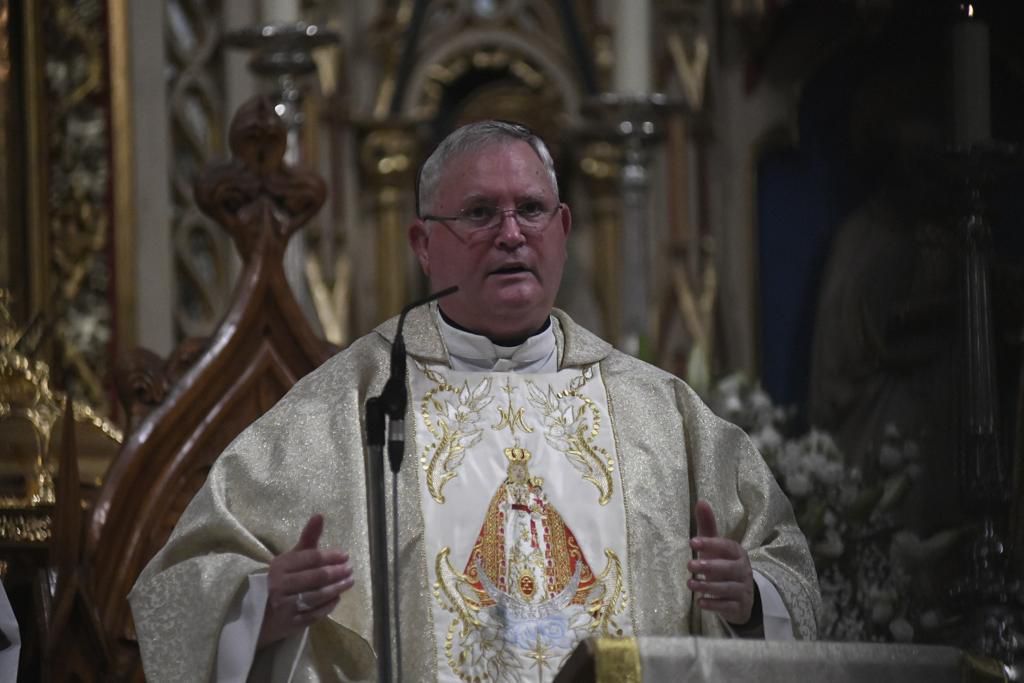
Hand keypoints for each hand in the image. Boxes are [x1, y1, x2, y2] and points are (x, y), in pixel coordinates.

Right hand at [257, 514, 353, 647]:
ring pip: (317, 596)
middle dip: (337, 573)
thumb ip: (308, 538)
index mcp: (280, 566)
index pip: (311, 558)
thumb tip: (320, 515)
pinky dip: (329, 605)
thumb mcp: (292, 557)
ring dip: (337, 589)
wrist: (262, 610)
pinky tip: (337, 598)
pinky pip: (315, 614)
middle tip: (350, 569)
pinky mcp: (291, 623)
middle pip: (316, 577)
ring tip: (349, 582)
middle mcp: (280, 585)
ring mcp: (285, 606)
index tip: (345, 556)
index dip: (331, 556)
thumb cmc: (284, 577)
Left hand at [687, 499, 754, 625]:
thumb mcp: (716, 548)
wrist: (741, 597)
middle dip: (710, 567)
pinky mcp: (739, 607)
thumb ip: (708, 527)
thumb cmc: (723, 566)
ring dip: (708, 586)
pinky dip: (715, 605)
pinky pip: (728, 606)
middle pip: (729, 568)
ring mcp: (742, 590)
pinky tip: (700, 602)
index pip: (728, 547)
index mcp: (738, 554)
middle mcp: (743, 571)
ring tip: (690, 584)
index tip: (692, 542)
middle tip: (689, 565)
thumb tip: (701, 501)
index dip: (711, 543)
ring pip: (728, 588)